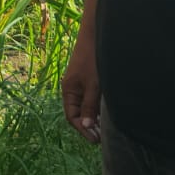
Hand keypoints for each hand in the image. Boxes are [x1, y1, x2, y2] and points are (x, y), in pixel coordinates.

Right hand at [61, 18, 100, 143]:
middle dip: (88, 126)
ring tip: (105, 130)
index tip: (95, 140)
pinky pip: (90, 99)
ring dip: (93, 118)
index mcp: (68, 91)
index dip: (83, 129)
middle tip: (102, 139)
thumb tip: (85, 126)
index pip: (72, 117)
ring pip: (85, 107)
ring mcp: (81, 84)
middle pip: (78, 113)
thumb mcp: (93, 85)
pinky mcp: (89, 80)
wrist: (96, 34)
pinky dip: (96, 108)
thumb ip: (89, 106)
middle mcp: (72, 89)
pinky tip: (106, 114)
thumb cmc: (93, 59)